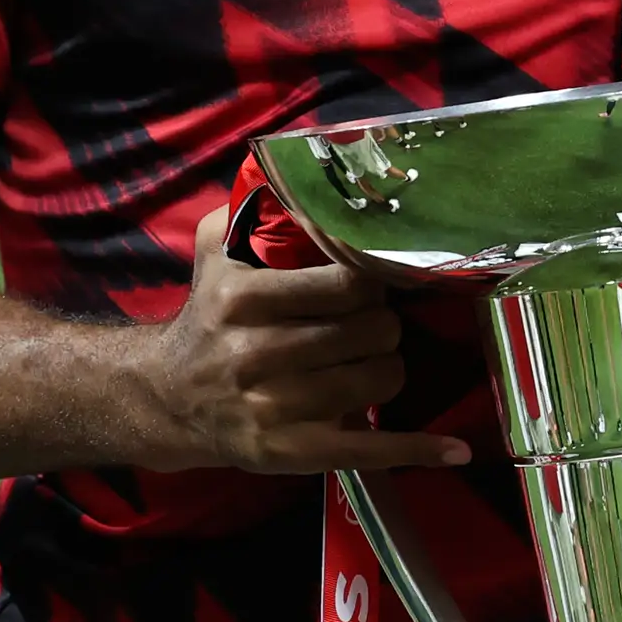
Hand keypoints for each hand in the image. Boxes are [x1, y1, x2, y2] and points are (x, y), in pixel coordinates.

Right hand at [131, 207, 473, 474]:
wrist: (167, 396)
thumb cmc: (208, 313)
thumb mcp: (217, 248)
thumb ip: (258, 206)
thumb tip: (308, 168)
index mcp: (243, 299)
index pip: (351, 282)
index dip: (375, 280)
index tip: (369, 281)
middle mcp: (254, 354)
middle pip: (375, 331)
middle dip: (383, 323)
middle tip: (369, 323)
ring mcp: (273, 409)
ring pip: (381, 378)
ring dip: (388, 366)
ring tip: (367, 359)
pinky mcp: (288, 453)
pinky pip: (368, 451)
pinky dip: (416, 449)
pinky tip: (455, 450)